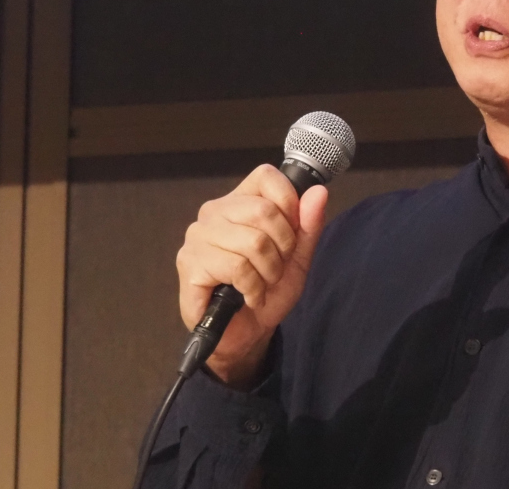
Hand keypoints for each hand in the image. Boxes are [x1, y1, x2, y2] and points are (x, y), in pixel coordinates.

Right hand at [176, 164, 328, 387]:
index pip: (266, 176)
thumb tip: (319, 191)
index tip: (292, 234)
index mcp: (240, 202)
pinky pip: (237, 267)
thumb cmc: (269, 289)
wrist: (246, 332)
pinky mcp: (189, 264)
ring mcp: (198, 237)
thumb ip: (309, 225)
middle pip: (264, 210)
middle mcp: (214, 212)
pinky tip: (249, 296)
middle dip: (283, 247)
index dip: (289, 202)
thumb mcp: (299, 257)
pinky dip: (253, 288)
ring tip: (262, 283)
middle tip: (276, 268)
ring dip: (268, 271)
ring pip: (253, 241)